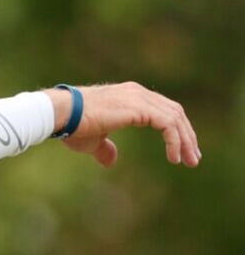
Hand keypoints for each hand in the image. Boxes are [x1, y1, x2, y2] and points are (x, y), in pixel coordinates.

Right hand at [45, 82, 200, 167]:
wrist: (61, 114)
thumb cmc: (72, 125)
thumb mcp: (93, 140)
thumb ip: (105, 148)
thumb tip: (111, 161)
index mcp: (129, 96)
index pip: (163, 110)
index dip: (176, 131)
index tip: (181, 151)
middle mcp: (138, 93)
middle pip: (175, 112)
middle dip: (187, 136)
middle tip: (193, 159)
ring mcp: (139, 98)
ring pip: (175, 118)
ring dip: (185, 141)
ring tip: (189, 161)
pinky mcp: (139, 108)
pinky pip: (168, 124)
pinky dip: (175, 141)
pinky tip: (174, 158)